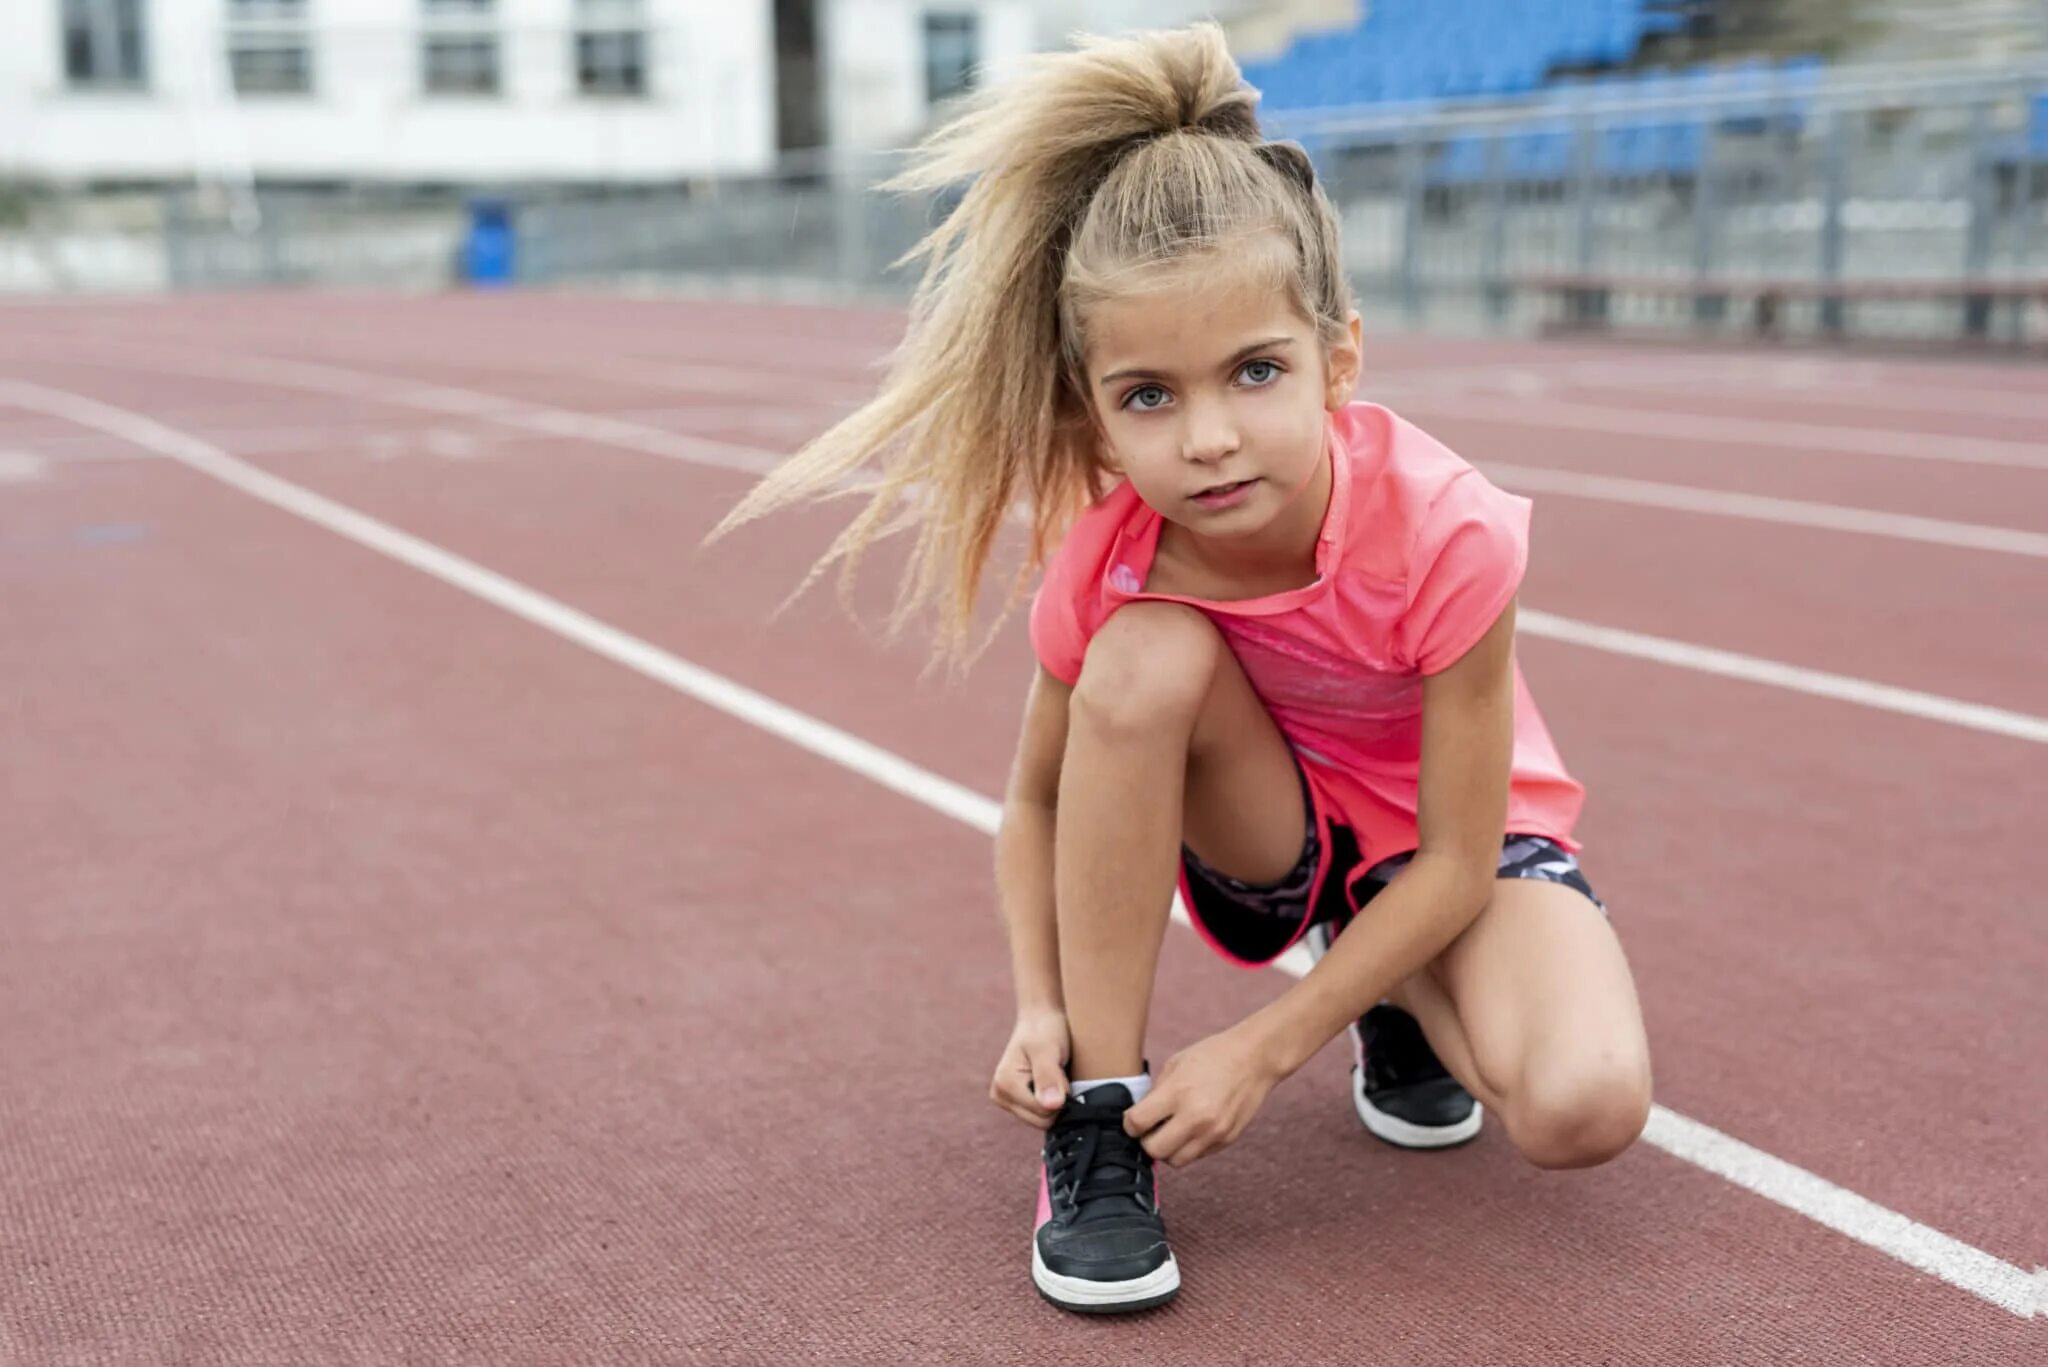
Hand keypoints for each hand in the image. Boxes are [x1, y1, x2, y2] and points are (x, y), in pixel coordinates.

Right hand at [989, 1007, 1070, 1129]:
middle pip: (1043, 1121)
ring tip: (1053, 1075)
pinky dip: (1052, 1101)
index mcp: (1004, 1085)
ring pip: (1044, 1120)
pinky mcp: (1017, 1103)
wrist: (1040, 1019)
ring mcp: (1007, 1102)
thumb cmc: (1044, 1029)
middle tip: (1058, 1073)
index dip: (1061, 1096)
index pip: (1044, 1114)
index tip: (1059, 1071)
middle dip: (1058, 1100)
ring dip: (1056, 1101)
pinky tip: (1050, 1083)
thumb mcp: (1048, 1050)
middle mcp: (1000, 1096)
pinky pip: (1042, 1115)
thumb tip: (1052, 1105)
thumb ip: (1048, 1077)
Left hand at [1123, 1026, 1281, 1167]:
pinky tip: (1192, 1128)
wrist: (1254, 1059)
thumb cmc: (1212, 1056)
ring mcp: (1213, 1133)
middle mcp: (1196, 1117)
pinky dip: (1188, 1147)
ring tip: (1172, 1130)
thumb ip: (1156, 1094)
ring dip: (1168, 1149)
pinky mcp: (1226, 1141)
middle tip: (1151, 1128)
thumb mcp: (1175, 1065)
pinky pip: (1197, 1155)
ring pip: (1175, 1161)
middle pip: (1154, 1150)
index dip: (1129, 1123)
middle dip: (1146, 1141)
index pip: (1137, 1124)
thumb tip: (1140, 1119)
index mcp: (1178, 1093)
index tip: (1133, 1119)